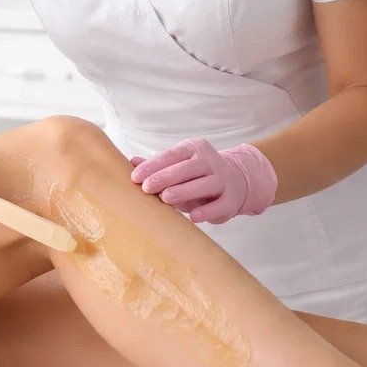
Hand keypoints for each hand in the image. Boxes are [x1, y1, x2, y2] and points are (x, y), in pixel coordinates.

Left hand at [129, 137, 277, 223]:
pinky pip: (220, 205)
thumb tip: (131, 162)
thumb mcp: (176, 166)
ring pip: (206, 184)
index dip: (153, 165)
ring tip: (165, 198)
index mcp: (193, 149)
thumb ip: (156, 165)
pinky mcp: (231, 200)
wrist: (234, 181)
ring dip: (185, 191)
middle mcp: (210, 161)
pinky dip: (208, 211)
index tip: (135, 177)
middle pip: (188, 168)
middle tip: (147, 187)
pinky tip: (193, 216)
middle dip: (166, 177)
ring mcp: (223, 180)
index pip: (172, 155)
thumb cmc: (194, 175)